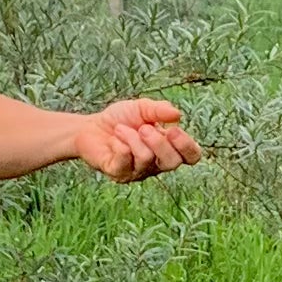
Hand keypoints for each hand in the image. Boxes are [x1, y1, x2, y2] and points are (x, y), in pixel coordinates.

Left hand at [72, 97, 200, 183]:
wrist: (90, 127)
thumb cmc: (121, 119)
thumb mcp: (142, 108)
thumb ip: (160, 110)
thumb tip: (176, 114)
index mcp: (168, 148)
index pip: (191, 156)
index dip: (187, 146)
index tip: (173, 130)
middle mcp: (156, 164)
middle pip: (172, 162)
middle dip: (159, 142)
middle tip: (144, 128)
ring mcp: (138, 172)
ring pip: (146, 158)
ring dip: (132, 138)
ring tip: (121, 129)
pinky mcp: (119, 174)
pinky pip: (125, 160)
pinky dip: (119, 144)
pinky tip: (114, 139)